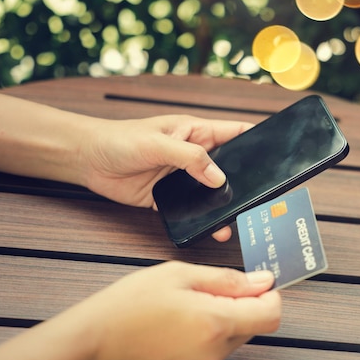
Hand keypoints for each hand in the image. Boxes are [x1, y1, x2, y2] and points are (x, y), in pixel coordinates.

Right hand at [69, 262, 279, 359]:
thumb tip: (262, 281)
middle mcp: (213, 354)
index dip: (269, 296)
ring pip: (230, 342)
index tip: (257, 285)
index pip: (270, 315)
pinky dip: (205, 342)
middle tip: (207, 293)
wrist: (91, 343)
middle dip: (240, 307)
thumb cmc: (128, 304)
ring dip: (220, 324)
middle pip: (251, 328)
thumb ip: (227, 279)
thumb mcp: (178, 275)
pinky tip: (177, 331)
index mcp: (214, 323)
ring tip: (185, 311)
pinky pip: (211, 358)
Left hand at [77, 115, 250, 239]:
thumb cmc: (119, 140)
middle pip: (227, 168)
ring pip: (211, 193)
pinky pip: (190, 210)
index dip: (254, 140)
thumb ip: (190, 157)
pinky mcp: (168, 198)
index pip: (234, 133)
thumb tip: (218, 177)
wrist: (86, 160)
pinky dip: (201, 219)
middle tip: (257, 196)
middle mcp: (192, 156)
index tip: (273, 151)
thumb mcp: (157, 143)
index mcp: (195, 133)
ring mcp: (181, 178)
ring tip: (234, 219)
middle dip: (243, 180)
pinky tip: (209, 227)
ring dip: (222, 204)